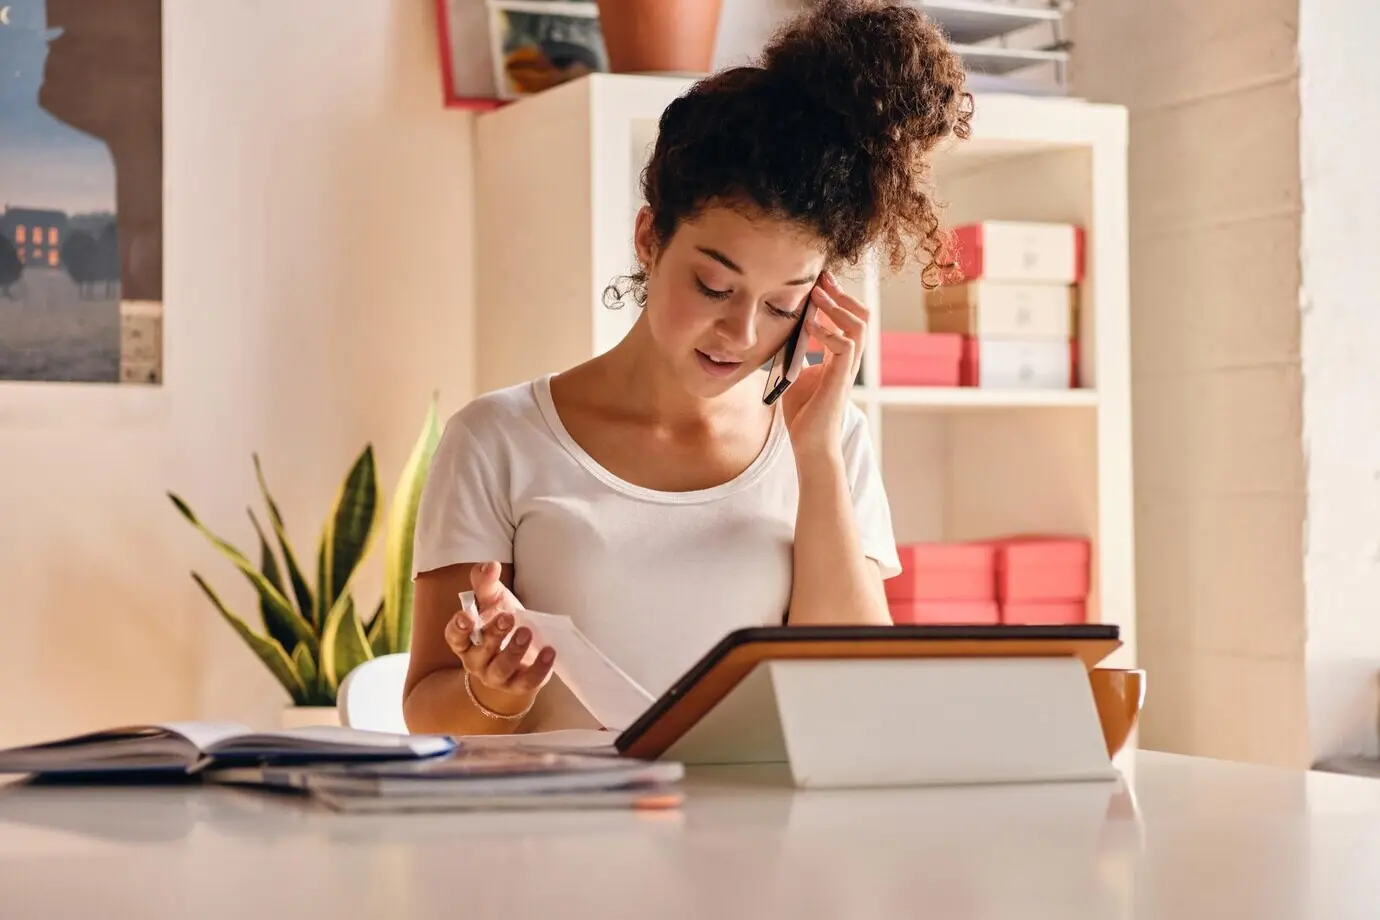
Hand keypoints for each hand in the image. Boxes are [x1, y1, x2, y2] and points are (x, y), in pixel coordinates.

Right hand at [443, 561, 555, 716]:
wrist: (519, 658)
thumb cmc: (502, 624)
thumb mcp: (494, 601)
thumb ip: (487, 583)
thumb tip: (490, 565)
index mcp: (466, 640)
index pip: (454, 637)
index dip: (459, 628)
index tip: (467, 617)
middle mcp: (476, 661)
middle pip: (480, 652)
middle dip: (493, 634)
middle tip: (508, 617)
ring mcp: (496, 677)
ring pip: (500, 669)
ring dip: (513, 651)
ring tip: (527, 632)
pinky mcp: (519, 686)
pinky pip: (527, 682)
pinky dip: (539, 669)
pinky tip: (549, 652)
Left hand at [781, 272, 866, 459]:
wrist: (809, 444)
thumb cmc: (803, 415)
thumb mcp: (794, 374)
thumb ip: (796, 354)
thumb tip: (783, 332)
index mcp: (840, 358)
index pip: (847, 320)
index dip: (837, 298)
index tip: (820, 281)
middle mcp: (848, 360)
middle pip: (861, 317)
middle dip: (843, 295)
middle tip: (823, 279)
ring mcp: (847, 369)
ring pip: (858, 327)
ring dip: (837, 307)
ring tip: (818, 295)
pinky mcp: (840, 380)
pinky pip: (844, 346)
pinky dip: (828, 332)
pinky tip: (809, 326)